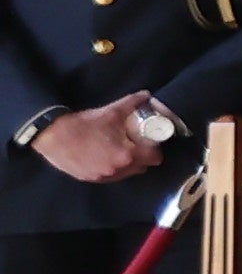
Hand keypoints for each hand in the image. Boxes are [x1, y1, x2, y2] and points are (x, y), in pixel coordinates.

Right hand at [24, 97, 159, 185]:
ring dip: (127, 164)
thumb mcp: (111, 111)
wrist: (53, 135)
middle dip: (142, 157)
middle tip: (137, 145)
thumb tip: (146, 95)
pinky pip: (109, 176)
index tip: (151, 142)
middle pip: (141, 167)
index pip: (154, 159)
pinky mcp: (90, 179)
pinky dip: (111, 168)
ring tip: (120, 150)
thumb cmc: (84, 124)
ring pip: (125, 173)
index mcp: (127, 155)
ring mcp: (103, 176)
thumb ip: (132, 103)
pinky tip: (105, 156)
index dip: (155, 150)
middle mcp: (117, 170)